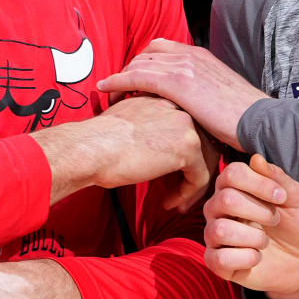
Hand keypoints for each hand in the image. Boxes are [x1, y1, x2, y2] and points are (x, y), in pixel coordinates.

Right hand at [35, 94, 214, 211]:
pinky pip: (200, 178)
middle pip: (205, 141)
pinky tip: (168, 202)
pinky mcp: (188, 147)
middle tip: (181, 190)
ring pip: (207, 160)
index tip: (171, 171)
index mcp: (165, 97)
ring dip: (192, 186)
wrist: (91, 147)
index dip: (184, 151)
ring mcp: (187, 125)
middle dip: (194, 170)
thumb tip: (155, 146)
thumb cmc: (98, 139)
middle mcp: (180, 106)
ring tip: (176, 201)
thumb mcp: (127, 120)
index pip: (190, 125)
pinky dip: (186, 194)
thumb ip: (148, 125)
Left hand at [98, 39, 269, 148]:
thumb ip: (205, 91)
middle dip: (129, 67)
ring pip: (139, 63)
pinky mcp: (177, 83)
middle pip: (147, 53)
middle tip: (118, 87)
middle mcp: (190, 56)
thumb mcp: (222, 94)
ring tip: (109, 91)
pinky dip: (118, 80)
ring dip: (120, 75)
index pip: (162, 48)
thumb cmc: (244, 116)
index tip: (134, 77)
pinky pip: (137, 76)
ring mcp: (183, 67)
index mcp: (201, 56)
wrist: (258, 120)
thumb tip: (195, 104)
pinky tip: (106, 89)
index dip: (144, 61)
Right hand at [204, 154, 298, 298]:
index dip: (260, 184)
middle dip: (260, 211)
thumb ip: (279, 179)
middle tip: (276, 220)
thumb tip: (257, 159)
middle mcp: (217, 208)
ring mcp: (214, 235)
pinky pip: (219, 259)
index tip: (281, 197)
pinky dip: (246, 258)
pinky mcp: (217, 262)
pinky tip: (256, 257)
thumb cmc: (296, 224)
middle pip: (225, 199)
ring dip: (253, 237)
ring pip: (220, 230)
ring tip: (265, 241)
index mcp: (233, 187)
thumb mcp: (296, 199)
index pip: (232, 173)